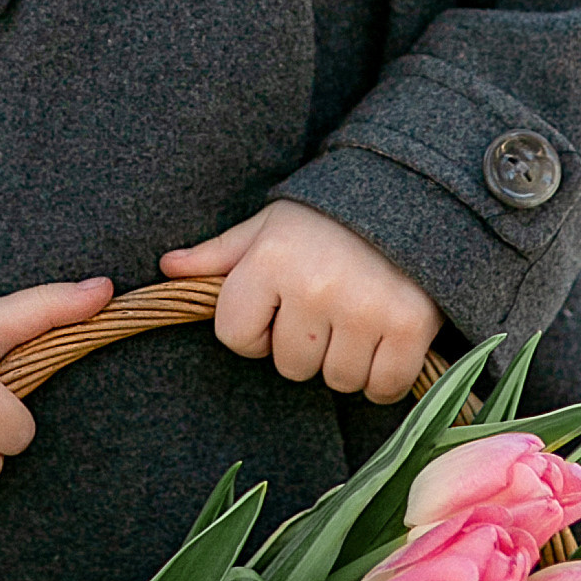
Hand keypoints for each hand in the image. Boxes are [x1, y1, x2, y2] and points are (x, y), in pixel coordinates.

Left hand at [161, 205, 437, 403]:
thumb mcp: (268, 226)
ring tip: (356, 318)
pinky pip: (382, 387)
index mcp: (271, 259)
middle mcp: (314, 286)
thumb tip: (167, 267)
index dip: (253, 330)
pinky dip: (383, 377)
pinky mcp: (409, 326)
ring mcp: (364, 308)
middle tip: (327, 308)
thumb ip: (218, 254)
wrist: (413, 194)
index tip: (277, 309)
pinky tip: (384, 342)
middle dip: (304, 346)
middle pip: (289, 365)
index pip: (235, 336)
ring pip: (336, 380)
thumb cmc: (328, 219)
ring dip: (345, 361)